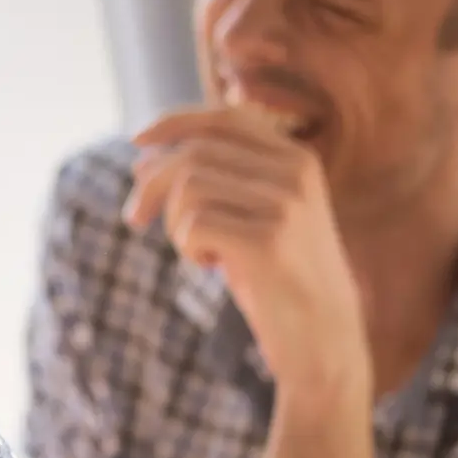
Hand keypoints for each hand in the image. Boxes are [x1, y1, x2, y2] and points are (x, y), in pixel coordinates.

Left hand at [127, 106, 368, 403]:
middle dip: (151, 184)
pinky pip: (194, 225)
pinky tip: (212, 266)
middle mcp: (295, 172)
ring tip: (198, 250)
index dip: (174, 123)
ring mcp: (286, 204)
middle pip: (194, 154)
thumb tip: (142, 157)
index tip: (136, 142)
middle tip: (134, 219)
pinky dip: (188, 246)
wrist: (323, 338)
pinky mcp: (269, 240)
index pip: (223, 119)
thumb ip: (214, 181)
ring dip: (175, 223)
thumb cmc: (278, 277)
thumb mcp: (252, 217)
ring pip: (189, 188)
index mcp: (296, 158)